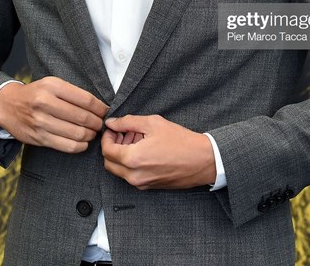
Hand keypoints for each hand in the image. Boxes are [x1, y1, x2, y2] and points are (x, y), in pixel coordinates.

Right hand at [0, 77, 108, 152]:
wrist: (8, 105)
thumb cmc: (36, 93)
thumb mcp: (52, 83)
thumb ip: (73, 93)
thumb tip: (99, 106)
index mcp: (52, 86)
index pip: (85, 99)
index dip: (100, 108)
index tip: (105, 111)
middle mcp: (45, 103)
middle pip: (82, 117)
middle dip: (97, 123)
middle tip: (101, 124)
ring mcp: (41, 122)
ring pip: (76, 133)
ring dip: (90, 135)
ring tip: (93, 132)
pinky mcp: (39, 138)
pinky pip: (67, 146)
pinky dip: (80, 146)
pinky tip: (83, 142)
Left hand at [101, 114, 216, 189]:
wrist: (202, 160)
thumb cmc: (180, 140)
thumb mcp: (152, 123)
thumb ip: (128, 122)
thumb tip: (111, 123)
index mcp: (133, 159)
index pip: (106, 150)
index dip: (107, 137)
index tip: (113, 128)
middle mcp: (134, 176)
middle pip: (109, 163)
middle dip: (112, 146)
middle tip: (123, 133)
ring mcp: (142, 184)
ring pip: (119, 171)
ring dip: (121, 155)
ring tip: (137, 139)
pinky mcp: (149, 187)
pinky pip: (131, 176)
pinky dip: (131, 163)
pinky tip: (144, 149)